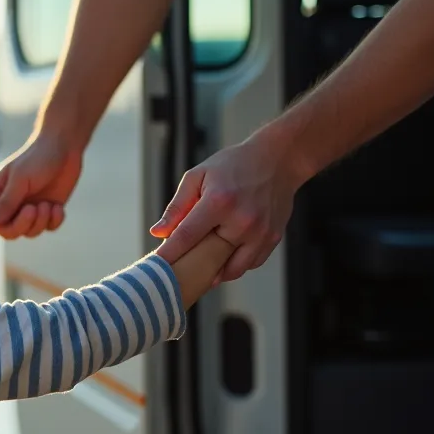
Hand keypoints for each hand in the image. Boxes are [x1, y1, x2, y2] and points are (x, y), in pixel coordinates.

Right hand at [0, 134, 79, 238]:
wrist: (65, 147)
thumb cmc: (37, 158)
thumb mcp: (19, 180)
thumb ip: (5, 203)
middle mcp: (10, 204)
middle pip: (8, 232)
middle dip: (21, 224)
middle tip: (32, 209)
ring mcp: (29, 208)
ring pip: (29, 232)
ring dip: (40, 221)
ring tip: (46, 204)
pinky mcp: (48, 211)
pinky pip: (48, 228)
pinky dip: (54, 220)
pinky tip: (57, 206)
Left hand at [152, 132, 307, 280]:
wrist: (277, 160)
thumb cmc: (233, 165)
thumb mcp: (198, 176)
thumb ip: (177, 206)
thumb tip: (157, 232)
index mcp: (219, 201)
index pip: (187, 236)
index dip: (169, 254)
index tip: (156, 267)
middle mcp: (242, 220)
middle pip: (210, 258)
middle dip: (192, 267)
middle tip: (177, 273)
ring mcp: (261, 232)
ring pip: (233, 269)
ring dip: (216, 273)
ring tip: (200, 271)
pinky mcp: (273, 237)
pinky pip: (251, 263)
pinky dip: (236, 266)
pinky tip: (223, 262)